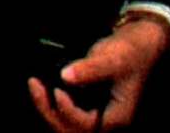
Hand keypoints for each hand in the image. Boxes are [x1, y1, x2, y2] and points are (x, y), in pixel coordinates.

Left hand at [29, 16, 169, 130]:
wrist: (134, 45)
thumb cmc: (128, 53)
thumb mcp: (111, 59)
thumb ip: (90, 69)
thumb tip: (65, 76)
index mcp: (116, 116)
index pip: (87, 125)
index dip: (68, 111)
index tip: (57, 90)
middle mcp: (104, 120)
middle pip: (71, 129)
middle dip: (49, 111)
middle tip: (34, 85)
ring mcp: (94, 113)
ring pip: (64, 123)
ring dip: (46, 107)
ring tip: (34, 84)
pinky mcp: (85, 104)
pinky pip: (64, 111)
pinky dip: (49, 101)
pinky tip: (40, 84)